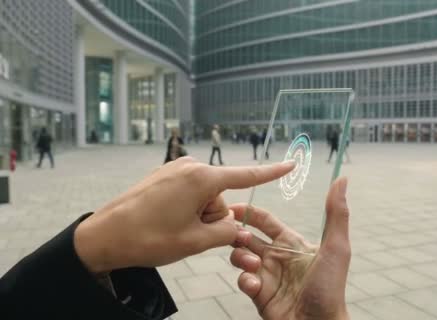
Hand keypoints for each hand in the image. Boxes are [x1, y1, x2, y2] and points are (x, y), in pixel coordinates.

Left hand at [74, 157, 294, 273]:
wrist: (103, 237)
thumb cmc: (148, 239)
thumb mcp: (195, 241)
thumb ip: (226, 232)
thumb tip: (236, 227)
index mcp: (201, 178)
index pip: (246, 176)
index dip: (272, 172)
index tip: (292, 164)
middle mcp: (190, 166)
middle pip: (221, 196)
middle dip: (212, 217)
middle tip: (186, 232)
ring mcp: (175, 168)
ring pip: (204, 196)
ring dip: (197, 215)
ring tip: (171, 227)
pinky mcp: (164, 174)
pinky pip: (188, 192)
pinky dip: (185, 209)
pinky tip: (164, 220)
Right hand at [230, 178, 349, 319]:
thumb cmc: (331, 288)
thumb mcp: (336, 248)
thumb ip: (336, 213)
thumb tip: (342, 179)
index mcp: (292, 243)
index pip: (265, 220)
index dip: (250, 212)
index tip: (233, 206)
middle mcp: (277, 257)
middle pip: (247, 236)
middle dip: (237, 233)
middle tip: (234, 234)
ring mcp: (267, 276)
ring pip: (240, 256)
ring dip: (241, 257)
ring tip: (254, 266)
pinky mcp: (259, 294)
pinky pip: (243, 280)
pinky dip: (245, 280)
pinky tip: (256, 287)